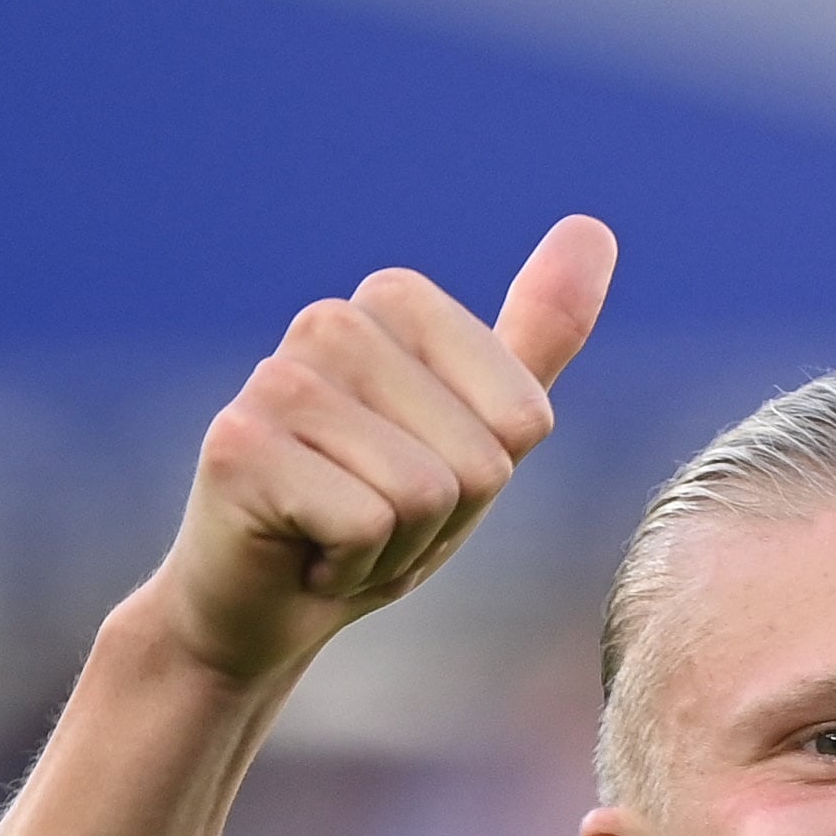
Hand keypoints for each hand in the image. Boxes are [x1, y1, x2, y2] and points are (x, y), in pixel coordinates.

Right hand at [135, 213, 616, 682]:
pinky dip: (349, 569)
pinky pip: (366, 525)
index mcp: (395, 301)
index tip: (420, 487)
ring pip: (427, 493)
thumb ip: (538, 334)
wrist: (262, 608)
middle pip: (481, 459)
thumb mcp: (476, 430)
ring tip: (336, 537)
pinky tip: (304, 556)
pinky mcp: (240, 445)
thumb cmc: (371, 519)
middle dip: (443, 522)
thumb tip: (594, 227)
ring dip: (396, 550)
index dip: (486, 480)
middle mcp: (331, 320)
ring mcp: (279, 377)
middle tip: (371, 521)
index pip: (525, 418)